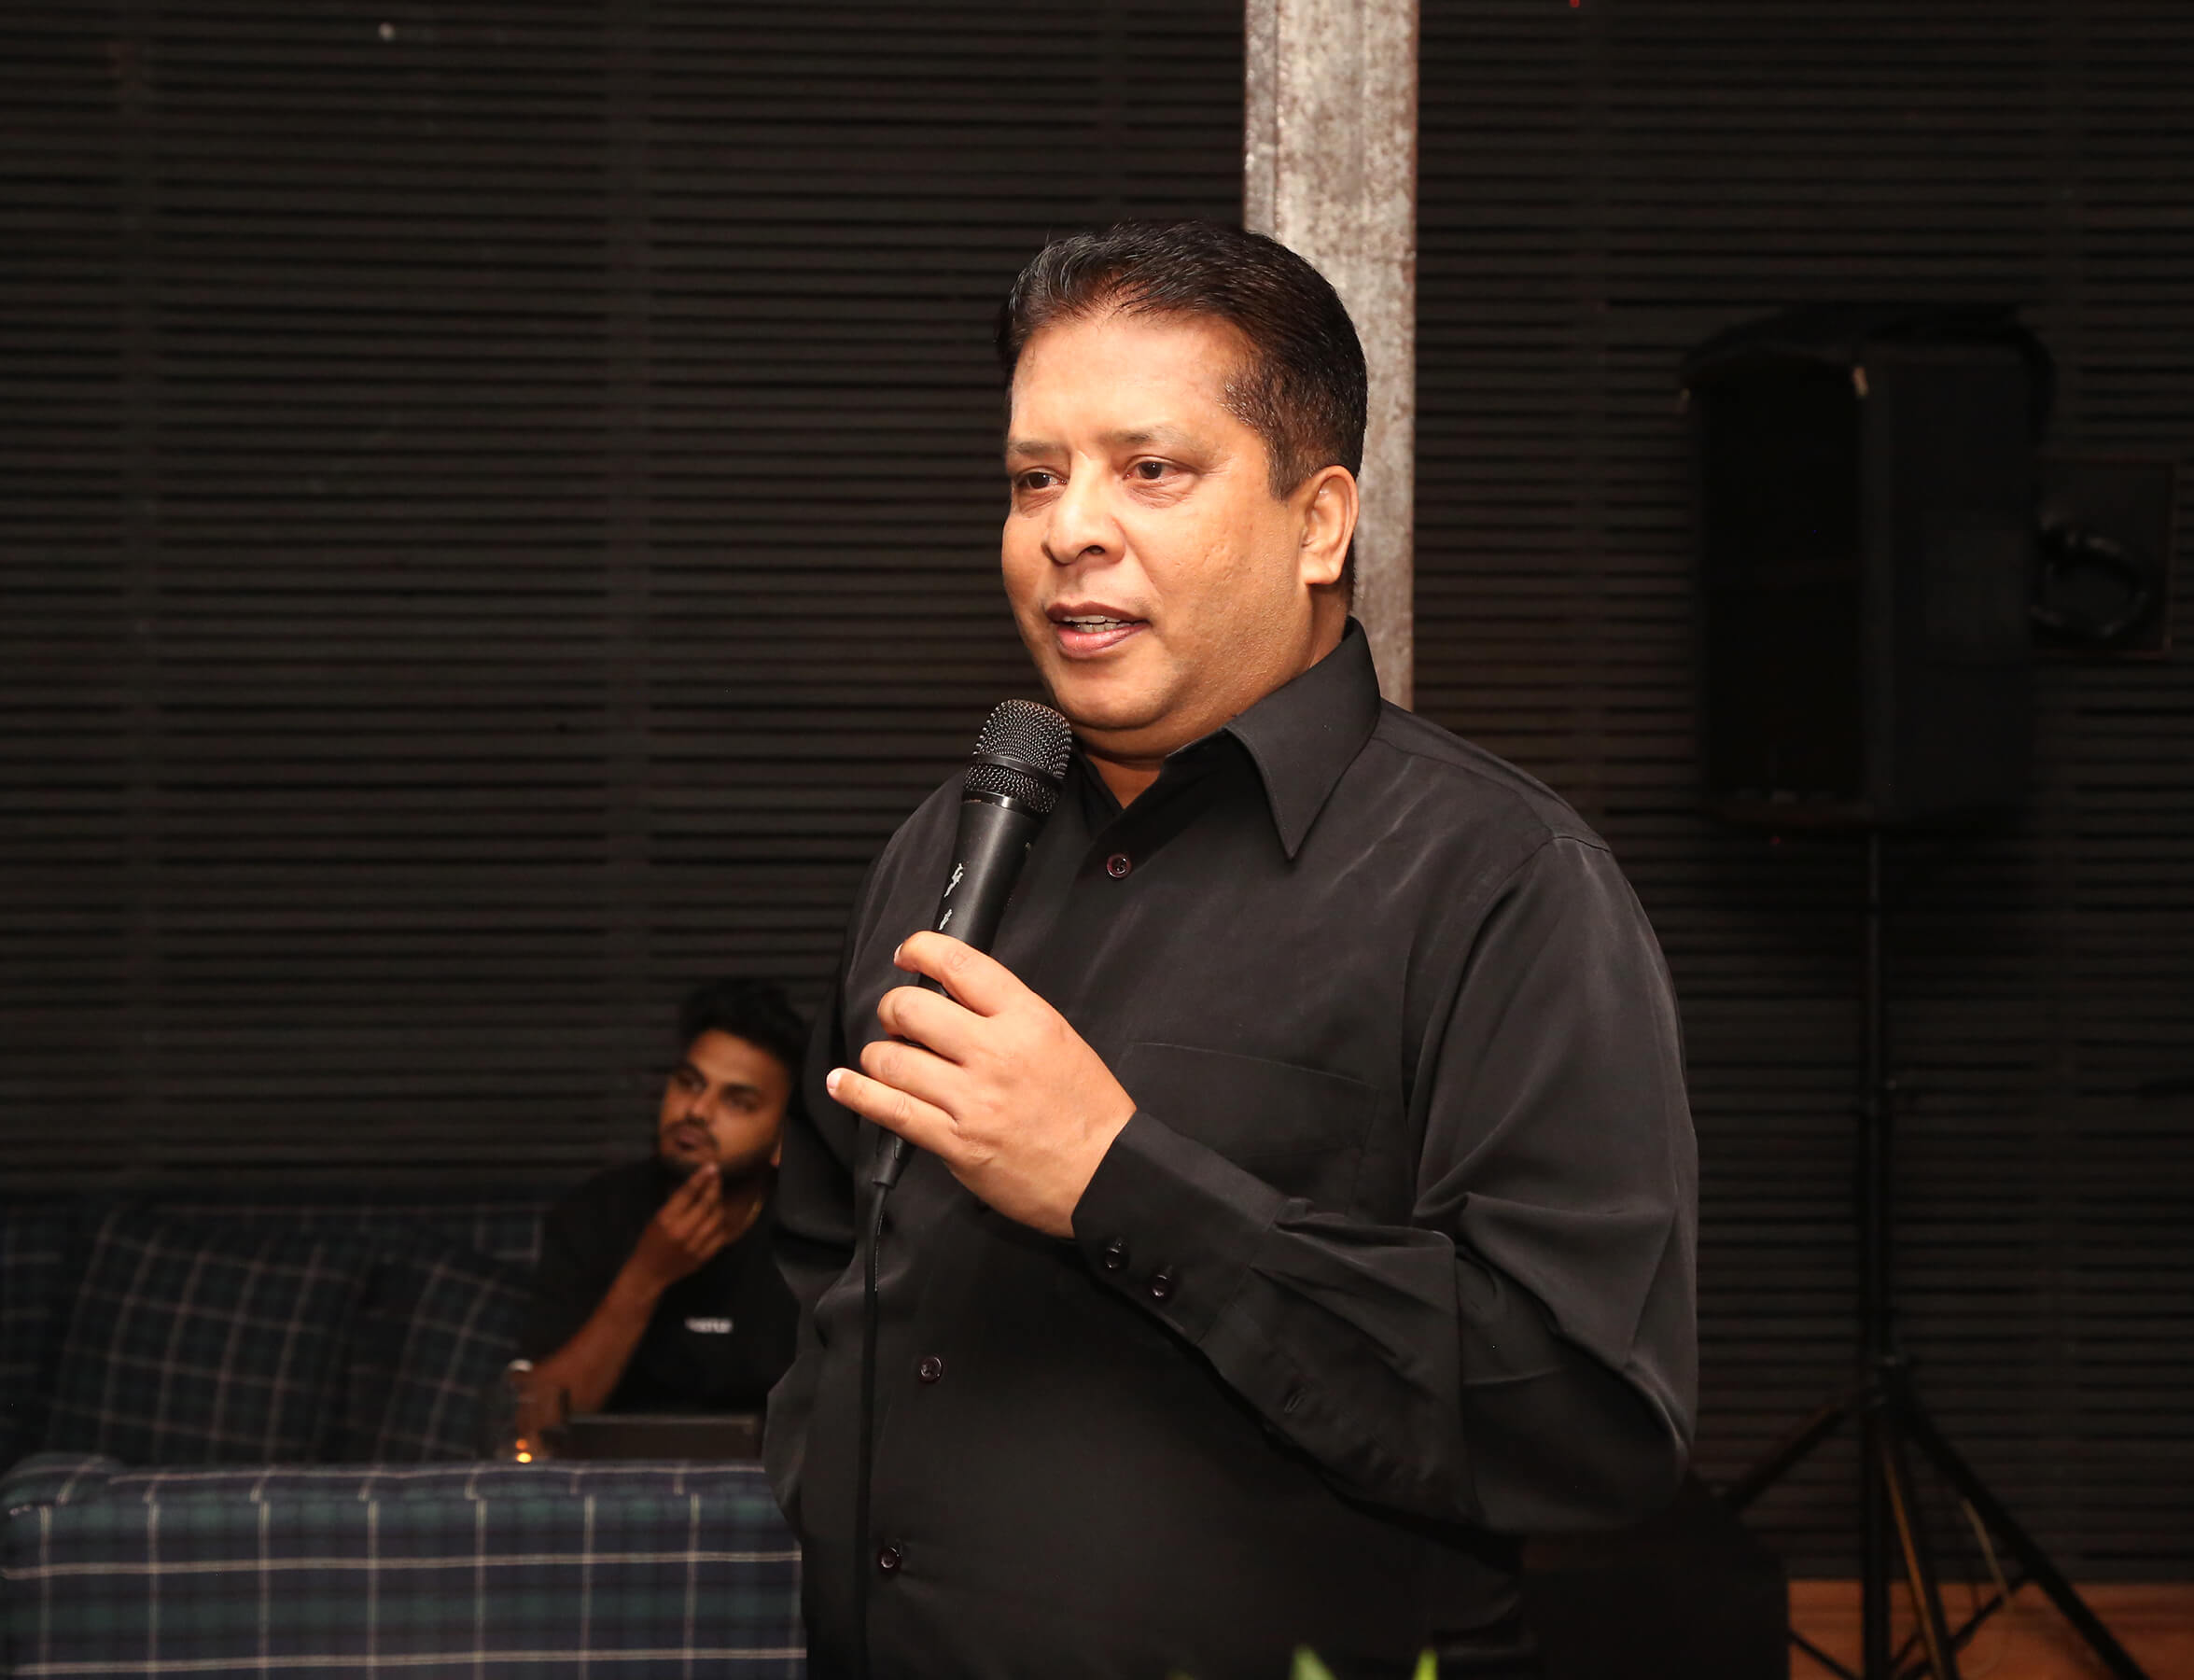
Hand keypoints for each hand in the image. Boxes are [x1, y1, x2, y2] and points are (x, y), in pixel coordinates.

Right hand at [629, 1163, 732, 1290]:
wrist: (649, 1273)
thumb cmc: (649, 1242)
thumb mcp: (657, 1218)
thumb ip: (676, 1204)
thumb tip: (696, 1184)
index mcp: (666, 1220)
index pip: (687, 1194)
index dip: (701, 1178)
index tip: (711, 1167)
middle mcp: (682, 1232)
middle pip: (706, 1204)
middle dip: (714, 1187)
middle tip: (717, 1177)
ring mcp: (695, 1246)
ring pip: (717, 1218)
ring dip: (719, 1204)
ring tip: (716, 1195)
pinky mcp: (704, 1256)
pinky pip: (720, 1235)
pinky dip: (721, 1223)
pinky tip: (718, 1215)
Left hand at [825, 932, 1135, 1238]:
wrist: (1108, 1175)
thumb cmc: (1090, 1112)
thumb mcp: (1061, 1040)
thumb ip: (1010, 1017)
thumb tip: (956, 1002)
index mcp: (1028, 1020)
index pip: (961, 965)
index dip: (921, 950)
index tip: (907, 954)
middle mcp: (996, 1053)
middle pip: (912, 1009)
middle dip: (892, 1009)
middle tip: (896, 1018)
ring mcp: (972, 1099)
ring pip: (891, 1059)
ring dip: (878, 1055)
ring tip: (884, 1058)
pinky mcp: (955, 1142)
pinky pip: (890, 1110)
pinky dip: (857, 1093)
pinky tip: (843, 1084)